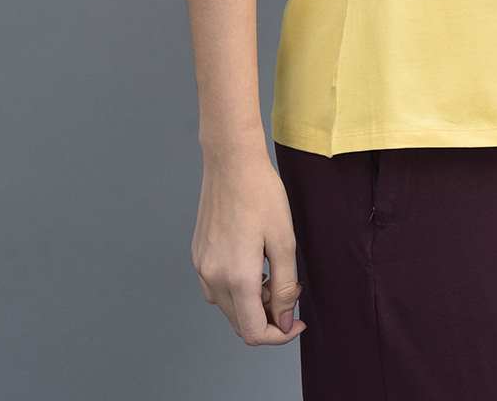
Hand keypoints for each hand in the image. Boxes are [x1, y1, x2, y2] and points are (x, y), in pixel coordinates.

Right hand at [191, 149, 307, 345]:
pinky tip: (253, 263)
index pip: (254, 332)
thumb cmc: (261, 194)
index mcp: (236, 278)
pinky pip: (216, 288)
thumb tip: (285, 320)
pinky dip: (237, 288)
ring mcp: (202, 266)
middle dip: (268, 317)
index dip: (279, 335)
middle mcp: (213, 278)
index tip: (297, 321)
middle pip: (240, 323)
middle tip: (290, 291)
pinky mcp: (198, 254)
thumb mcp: (284, 240)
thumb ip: (285, 286)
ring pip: (228, 307)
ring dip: (252, 303)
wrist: (231, 162)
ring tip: (272, 273)